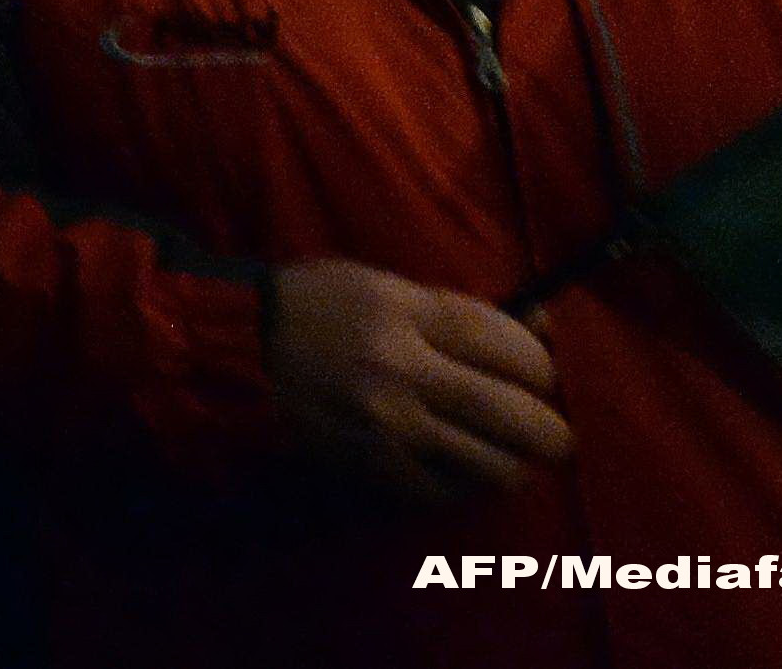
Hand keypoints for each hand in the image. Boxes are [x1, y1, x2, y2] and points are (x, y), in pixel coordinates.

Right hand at [265, 258, 571, 503]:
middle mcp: (402, 372)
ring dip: (512, 464)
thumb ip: (460, 310)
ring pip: (493, 468)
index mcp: (405, 314)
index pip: (512, 348)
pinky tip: (457, 471)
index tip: (535, 372)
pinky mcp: (368, 468)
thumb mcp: (384, 285)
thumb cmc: (313, 307)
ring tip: (504, 453)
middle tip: (547, 430)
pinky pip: (445, 495)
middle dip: (549, 429)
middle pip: (519, 418)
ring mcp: (386, 428)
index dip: (540, 365)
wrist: (232, 354)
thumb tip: (542, 327)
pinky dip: (464, 488)